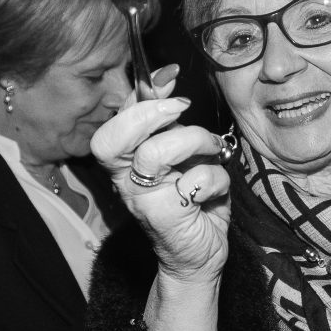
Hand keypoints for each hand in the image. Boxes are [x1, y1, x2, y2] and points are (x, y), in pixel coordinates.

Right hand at [90, 73, 229, 285]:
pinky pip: (193, 182)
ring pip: (156, 153)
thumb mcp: (180, 152)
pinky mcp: (164, 218)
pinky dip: (215, 178)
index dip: (140, 96)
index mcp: (125, 161)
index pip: (115, 122)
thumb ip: (169, 122)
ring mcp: (141, 200)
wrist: (200, 253)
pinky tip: (214, 190)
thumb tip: (166, 79)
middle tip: (184, 109)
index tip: (170, 76)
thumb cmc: (191, 200)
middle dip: (155, 113)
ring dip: (194, 141)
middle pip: (117, 137)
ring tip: (211, 149)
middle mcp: (125, 180)